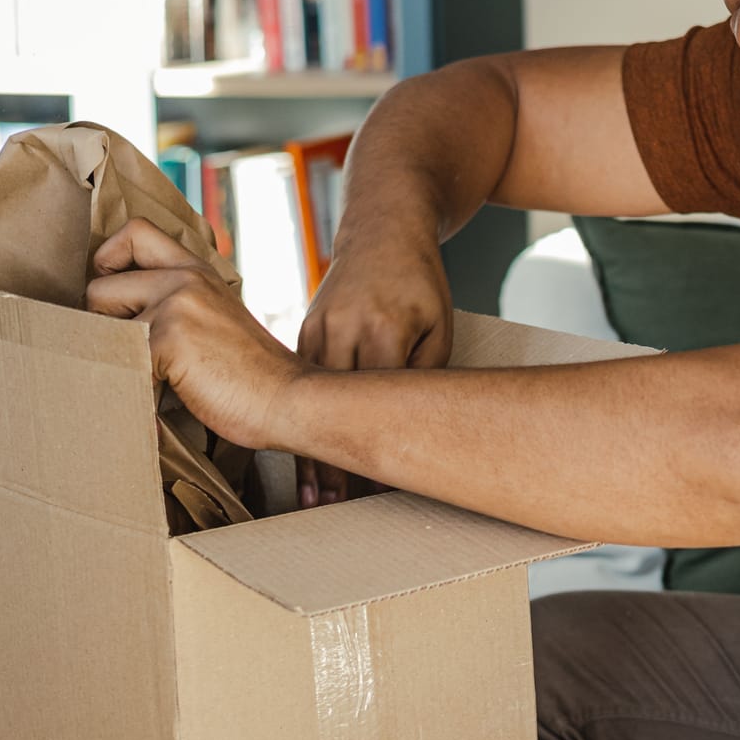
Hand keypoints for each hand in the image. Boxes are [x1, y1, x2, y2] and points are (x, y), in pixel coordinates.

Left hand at [84, 219, 308, 452]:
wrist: (289, 400)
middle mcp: (186, 278)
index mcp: (199, 271)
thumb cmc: (254, 375)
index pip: (135, 231)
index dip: (109, 258)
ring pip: (100, 324)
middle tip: (130, 346)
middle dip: (102, 320)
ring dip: (115, 354)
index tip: (117, 293)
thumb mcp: (219, 319)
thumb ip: (182, 303)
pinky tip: (161, 394)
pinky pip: (118, 360)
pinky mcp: (167, 339)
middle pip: (99, 282)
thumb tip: (125, 313)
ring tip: (150, 375)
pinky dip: (133, 383)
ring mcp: (176, 305)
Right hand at [295, 222, 452, 505]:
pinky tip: (302, 450)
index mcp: (380, 331)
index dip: (372, 451)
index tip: (373, 494)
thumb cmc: (419, 281)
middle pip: (332, 412)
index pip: (374, 407)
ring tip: (312, 496)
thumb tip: (410, 427)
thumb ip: (423, 375)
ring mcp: (315, 332)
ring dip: (310, 448)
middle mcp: (340, 333)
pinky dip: (302, 418)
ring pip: (309, 403)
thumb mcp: (438, 327)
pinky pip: (300, 385)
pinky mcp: (303, 334)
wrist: (382, 230)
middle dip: (331, 463)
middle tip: (330, 510)